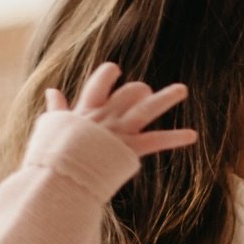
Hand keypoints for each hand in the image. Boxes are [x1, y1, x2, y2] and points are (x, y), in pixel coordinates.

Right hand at [45, 62, 196, 159]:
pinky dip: (175, 138)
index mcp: (85, 113)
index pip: (98, 86)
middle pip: (127, 94)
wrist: (59, 174)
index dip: (107, 75)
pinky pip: (156, 140)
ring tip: (182, 90)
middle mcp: (105, 118)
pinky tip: (192, 135)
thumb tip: (51, 90)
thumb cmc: (51, 156)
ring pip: (146, 109)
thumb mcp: (51, 128)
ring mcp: (119, 132)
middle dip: (138, 91)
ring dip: (166, 98)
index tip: (115, 69)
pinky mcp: (129, 148)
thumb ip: (56, 109)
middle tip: (145, 91)